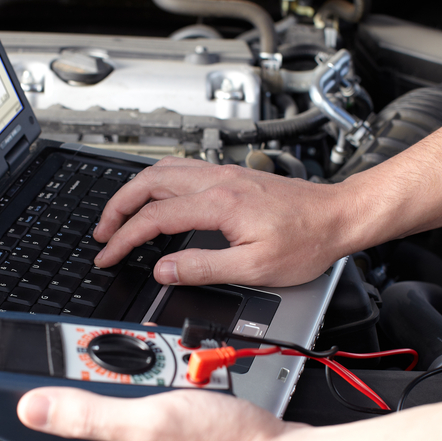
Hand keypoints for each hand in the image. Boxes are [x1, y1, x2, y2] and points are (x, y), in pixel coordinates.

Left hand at [17, 387, 301, 440]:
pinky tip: (206, 391)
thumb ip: (87, 412)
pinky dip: (191, 396)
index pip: (84, 414)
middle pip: (121, 406)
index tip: (101, 354)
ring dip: (169, 382)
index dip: (90, 378)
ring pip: (154, 407)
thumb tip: (32, 408)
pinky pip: (181, 415)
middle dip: (141, 377)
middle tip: (166, 368)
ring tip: (192, 378)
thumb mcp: (149, 419)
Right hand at [92, 157, 358, 286]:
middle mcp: (218, 181)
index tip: (107, 255)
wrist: (339, 217)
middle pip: (149, 183)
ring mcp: (224, 174)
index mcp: (219, 204)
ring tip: (119, 215)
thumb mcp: (255, 267)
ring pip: (163, 171)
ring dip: (134, 192)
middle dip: (117, 207)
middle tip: (102, 233)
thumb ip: (203, 268)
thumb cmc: (307, 241)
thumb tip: (164, 270)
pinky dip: (156, 184)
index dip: (124, 239)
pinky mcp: (232, 176)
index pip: (154, 218)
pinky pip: (181, 170)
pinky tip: (155, 199)